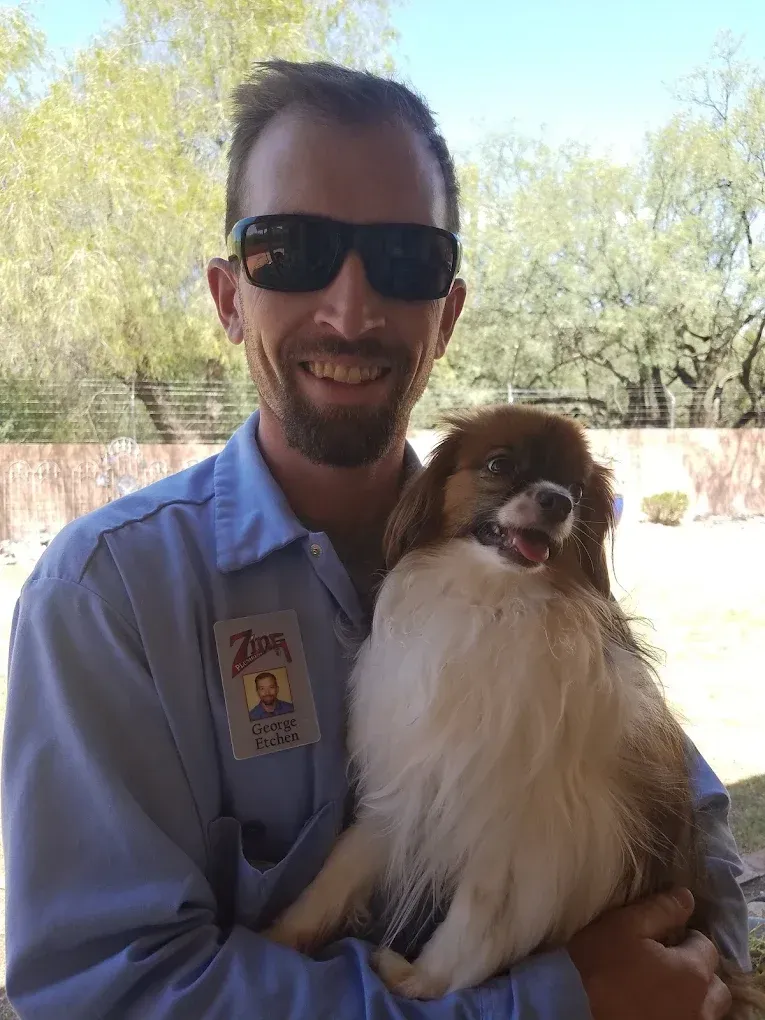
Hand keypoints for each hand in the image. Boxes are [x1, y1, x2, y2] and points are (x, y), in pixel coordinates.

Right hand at [568, 888, 731, 1019]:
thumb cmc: (609, 972)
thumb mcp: (624, 927)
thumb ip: (658, 909)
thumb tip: (686, 895)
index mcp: (695, 969)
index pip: (705, 945)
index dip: (685, 938)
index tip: (663, 940)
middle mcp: (705, 1002)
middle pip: (715, 981)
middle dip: (697, 970)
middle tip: (668, 966)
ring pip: (710, 1008)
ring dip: (697, 997)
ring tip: (669, 991)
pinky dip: (685, 1013)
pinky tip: (663, 1008)